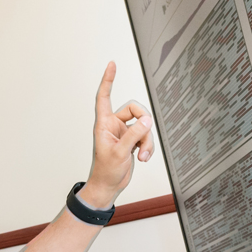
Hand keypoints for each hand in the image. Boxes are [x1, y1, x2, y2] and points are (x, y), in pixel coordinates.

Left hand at [82, 61, 154, 208]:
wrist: (108, 187)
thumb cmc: (105, 171)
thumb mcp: (120, 152)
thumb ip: (134, 134)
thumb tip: (147, 119)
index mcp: (104, 124)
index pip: (104, 96)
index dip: (108, 80)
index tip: (112, 64)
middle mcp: (113, 125)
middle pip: (134, 110)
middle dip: (144, 124)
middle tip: (145, 135)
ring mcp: (123, 133)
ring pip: (143, 126)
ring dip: (146, 141)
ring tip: (142, 155)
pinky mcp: (132, 141)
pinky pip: (145, 136)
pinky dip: (147, 147)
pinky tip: (143, 157)